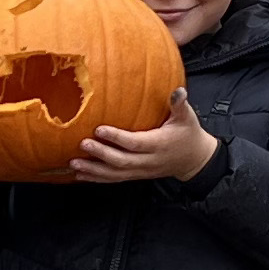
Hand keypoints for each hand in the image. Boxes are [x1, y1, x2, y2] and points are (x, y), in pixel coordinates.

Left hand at [70, 88, 217, 183]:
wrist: (194, 160)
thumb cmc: (188, 135)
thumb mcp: (187, 117)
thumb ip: (179, 104)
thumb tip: (178, 91)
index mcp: (158, 145)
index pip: (135, 143)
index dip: (117, 137)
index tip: (99, 129)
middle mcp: (148, 161)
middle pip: (122, 161)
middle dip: (101, 154)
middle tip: (83, 145)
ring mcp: (141, 170)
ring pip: (115, 173)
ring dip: (94, 170)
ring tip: (74, 164)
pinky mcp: (136, 175)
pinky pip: (115, 179)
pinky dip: (97, 178)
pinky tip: (81, 175)